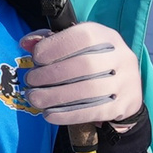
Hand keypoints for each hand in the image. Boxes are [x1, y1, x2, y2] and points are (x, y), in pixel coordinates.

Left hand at [19, 22, 142, 126]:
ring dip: (55, 96)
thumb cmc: (92, 63)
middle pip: (85, 65)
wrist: (125, 90)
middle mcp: (122, 58)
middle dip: (51, 74)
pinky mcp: (124, 106)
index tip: (35, 58)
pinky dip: (67, 114)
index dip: (55, 47)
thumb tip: (26, 43)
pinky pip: (93, 112)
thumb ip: (50, 41)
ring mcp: (126, 83)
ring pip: (89, 91)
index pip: (82, 38)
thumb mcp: (76, 46)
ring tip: (35, 98)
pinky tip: (49, 114)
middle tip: (30, 81)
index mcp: (107, 38)